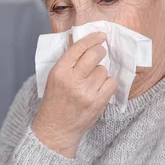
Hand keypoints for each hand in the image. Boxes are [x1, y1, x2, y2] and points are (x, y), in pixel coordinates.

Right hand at [32, 32, 117, 157]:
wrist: (56, 129)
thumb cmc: (55, 101)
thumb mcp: (53, 78)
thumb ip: (68, 62)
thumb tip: (86, 44)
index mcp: (59, 71)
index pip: (78, 48)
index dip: (91, 39)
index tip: (100, 36)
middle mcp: (72, 80)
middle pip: (94, 55)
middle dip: (100, 52)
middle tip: (99, 54)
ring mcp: (86, 92)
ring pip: (103, 70)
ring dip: (100, 73)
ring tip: (91, 81)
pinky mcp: (98, 102)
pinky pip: (111, 83)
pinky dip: (107, 84)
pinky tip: (99, 89)